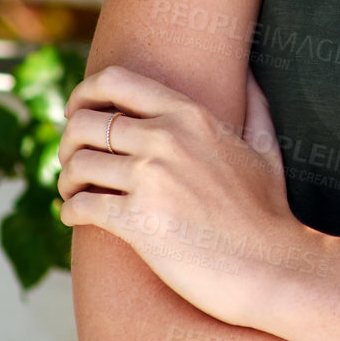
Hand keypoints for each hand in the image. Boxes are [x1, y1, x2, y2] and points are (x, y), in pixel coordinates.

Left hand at [56, 64, 313, 326]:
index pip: (115, 82)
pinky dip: (69, 211)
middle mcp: (167, 139)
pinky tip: (75, 217)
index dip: (84, 93)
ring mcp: (152, 180)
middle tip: (73, 162)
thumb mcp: (265, 148)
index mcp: (191, 115)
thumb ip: (255, 105)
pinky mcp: (139, 222)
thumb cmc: (268, 211)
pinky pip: (81, 206)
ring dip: (67, 180)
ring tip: (74, 192)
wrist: (272, 266)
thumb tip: (248, 75)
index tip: (75, 111)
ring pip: (78, 165)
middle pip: (86, 123)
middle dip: (68, 142)